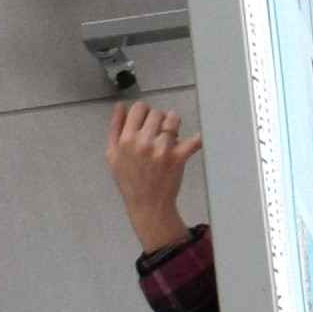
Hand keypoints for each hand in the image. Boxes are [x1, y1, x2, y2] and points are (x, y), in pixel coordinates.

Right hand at [107, 99, 204, 251]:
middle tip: (157, 132)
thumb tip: (120, 106)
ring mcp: (162, 149)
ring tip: (170, 136)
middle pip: (157, 112)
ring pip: (173, 119)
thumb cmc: (130, 181)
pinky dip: (198, 137)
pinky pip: (193, 140)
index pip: (139, 108)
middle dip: (158, 120)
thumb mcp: (113, 155)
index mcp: (126, 140)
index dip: (143, 112)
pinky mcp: (178, 157)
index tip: (146, 120)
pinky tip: (199, 136)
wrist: (147, 205)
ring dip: (173, 125)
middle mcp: (143, 143)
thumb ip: (115, 128)